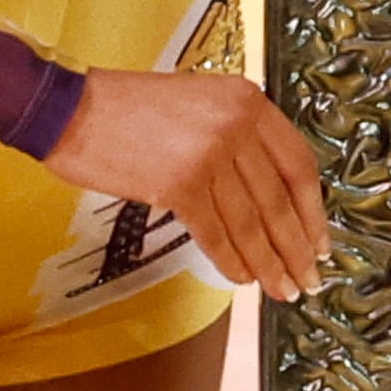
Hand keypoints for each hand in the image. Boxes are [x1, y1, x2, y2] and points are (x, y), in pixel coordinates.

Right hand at [48, 65, 326, 299]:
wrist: (69, 109)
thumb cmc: (130, 107)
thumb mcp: (202, 101)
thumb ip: (239, 134)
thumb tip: (270, 191)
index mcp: (248, 101)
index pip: (298, 165)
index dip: (312, 210)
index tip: (321, 242)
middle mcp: (236, 125)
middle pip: (279, 199)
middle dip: (297, 247)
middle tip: (310, 279)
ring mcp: (209, 156)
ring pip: (251, 222)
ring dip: (269, 263)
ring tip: (282, 289)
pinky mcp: (178, 185)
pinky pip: (215, 233)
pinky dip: (231, 260)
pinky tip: (242, 279)